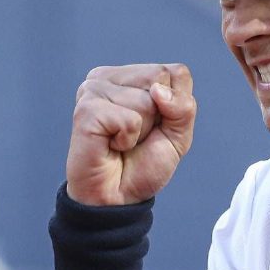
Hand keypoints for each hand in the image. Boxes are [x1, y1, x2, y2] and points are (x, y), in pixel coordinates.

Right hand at [65, 63, 195, 205]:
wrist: (118, 197)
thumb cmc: (144, 164)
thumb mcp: (178, 135)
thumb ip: (183, 107)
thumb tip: (158, 91)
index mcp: (131, 76)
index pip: (176, 72)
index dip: (176, 106)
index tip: (156, 126)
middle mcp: (109, 77)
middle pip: (161, 77)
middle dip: (160, 116)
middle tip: (138, 135)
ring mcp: (94, 89)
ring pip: (146, 100)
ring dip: (142, 131)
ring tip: (122, 142)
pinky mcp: (86, 109)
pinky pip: (130, 120)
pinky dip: (128, 140)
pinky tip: (111, 146)